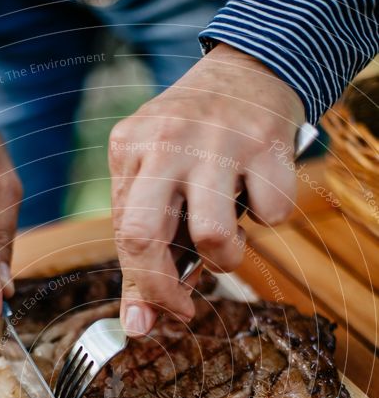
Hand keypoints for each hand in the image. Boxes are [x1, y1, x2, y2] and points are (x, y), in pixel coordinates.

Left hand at [108, 44, 304, 335]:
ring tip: (230, 238)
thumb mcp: (154, 181)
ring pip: (214, 235)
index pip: (126, 236)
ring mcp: (217, 139)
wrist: (247, 70)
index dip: (146, 288)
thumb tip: (139, 327)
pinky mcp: (266, 142)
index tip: (166, 313)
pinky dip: (270, 217)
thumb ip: (143, 252)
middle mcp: (165, 141)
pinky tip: (259, 192)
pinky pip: (272, 214)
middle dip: (164, 288)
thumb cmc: (193, 143)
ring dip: (226, 258)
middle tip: (184, 305)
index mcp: (129, 149)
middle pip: (146, 236)